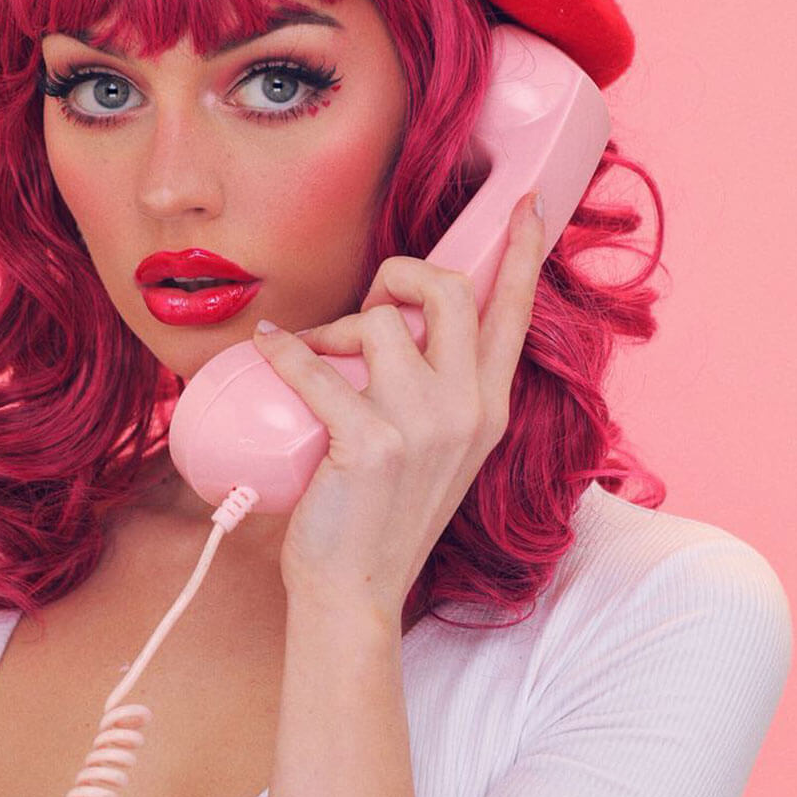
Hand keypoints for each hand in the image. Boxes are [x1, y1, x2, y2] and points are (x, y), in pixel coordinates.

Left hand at [250, 190, 546, 626]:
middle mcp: (469, 409)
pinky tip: (268, 347)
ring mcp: (425, 426)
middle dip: (402, 275)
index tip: (529, 203)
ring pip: (380, 322)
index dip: (522, 252)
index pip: (514, 313)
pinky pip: (317, 367)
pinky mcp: (373, 443)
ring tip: (317, 360)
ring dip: (337, 330)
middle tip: (373, 300)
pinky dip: (284, 351)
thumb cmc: (383, 516)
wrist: (356, 592)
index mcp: (489, 407)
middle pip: (449, 291)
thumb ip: (434, 390)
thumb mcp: (436, 451)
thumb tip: (388, 325)